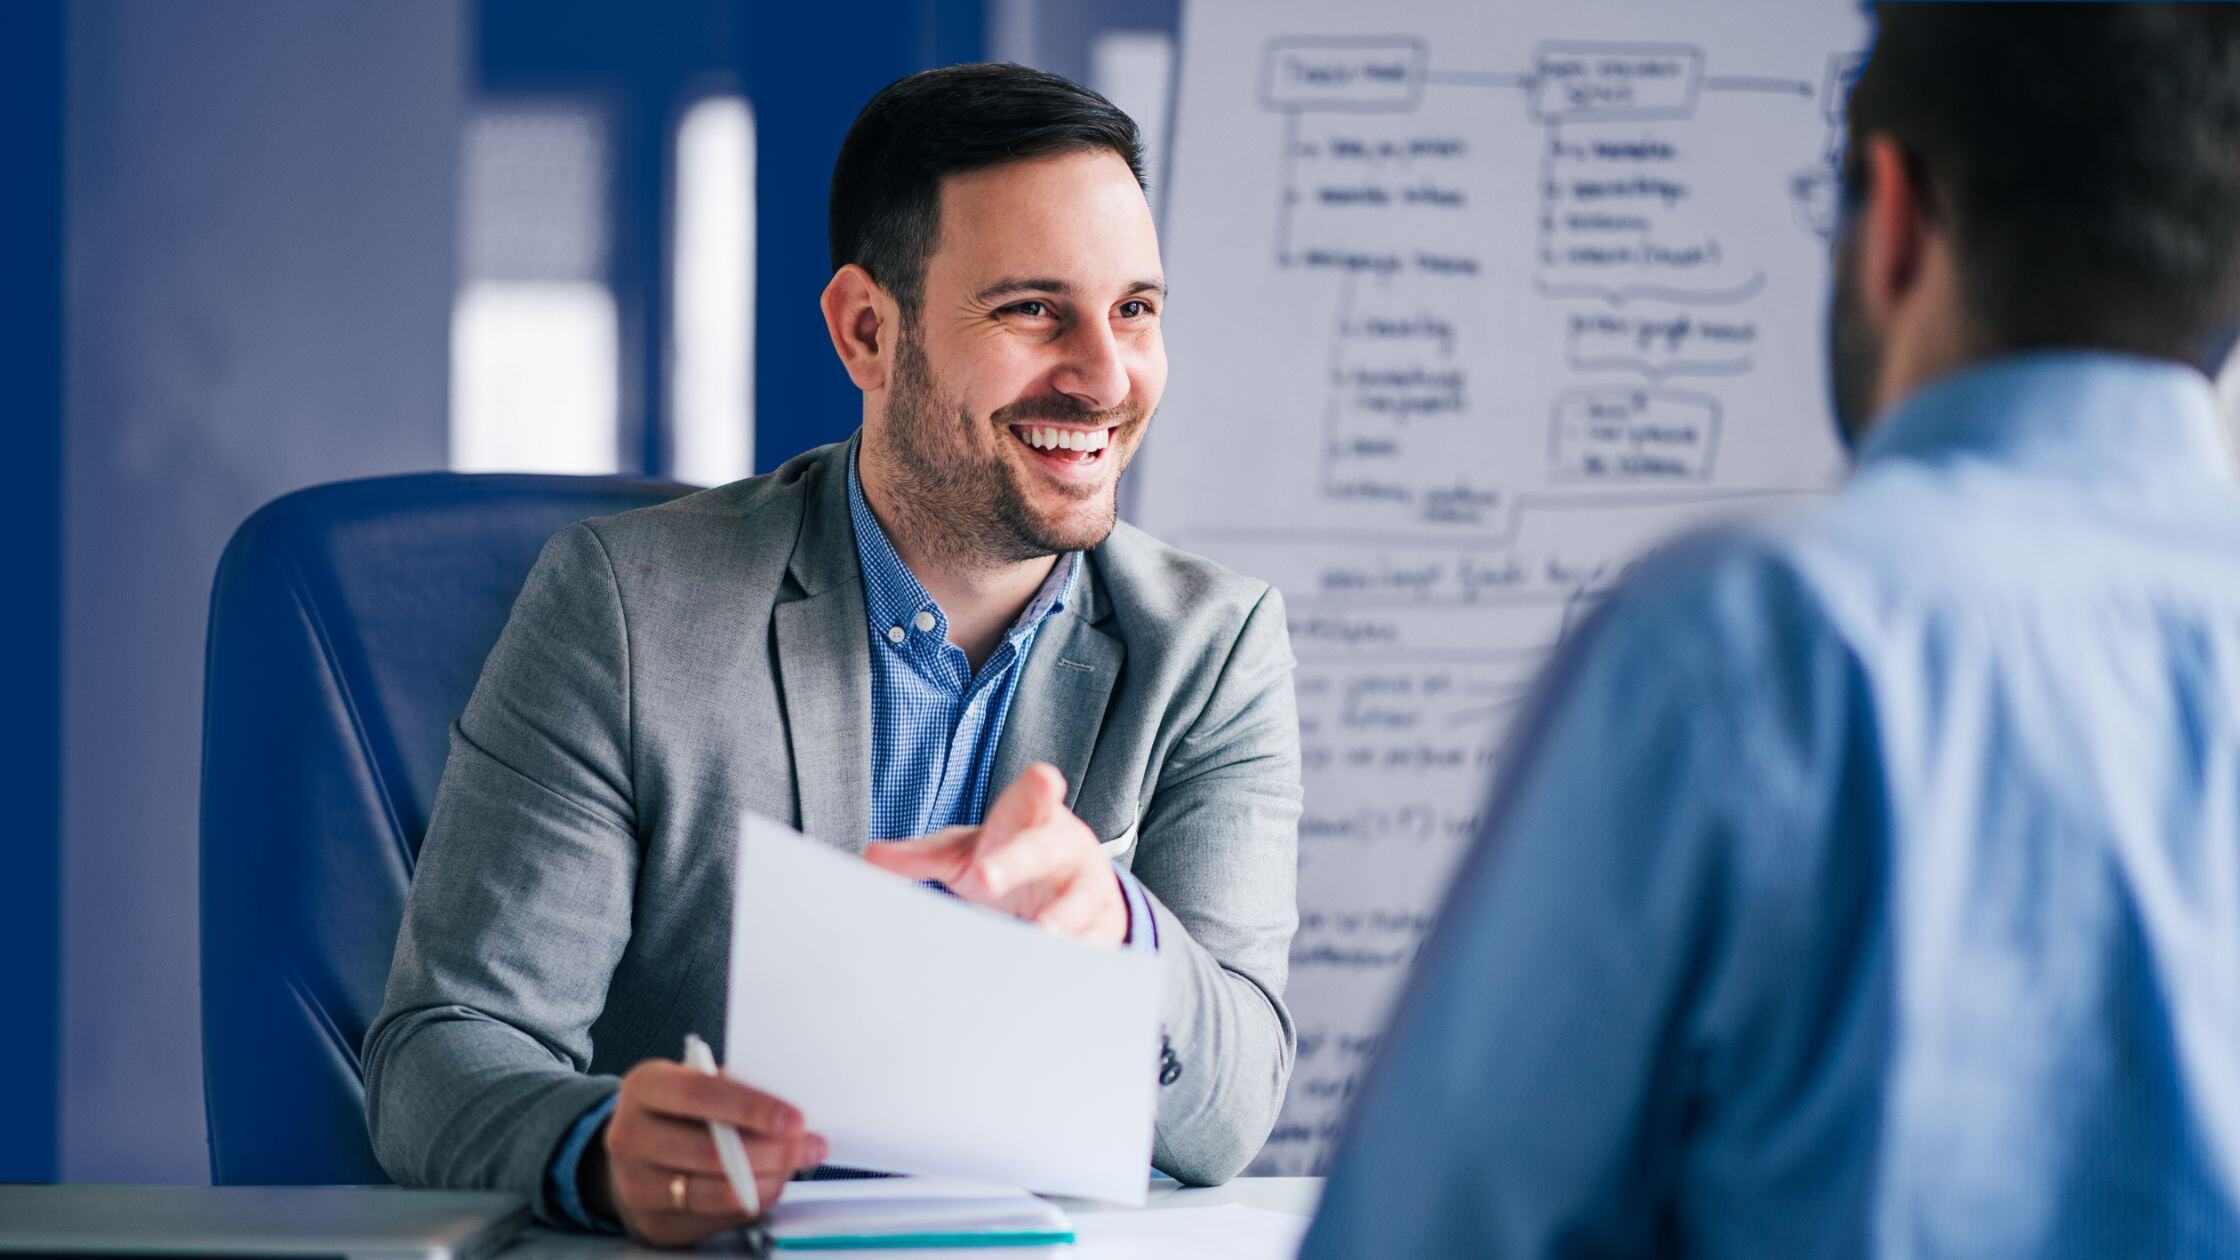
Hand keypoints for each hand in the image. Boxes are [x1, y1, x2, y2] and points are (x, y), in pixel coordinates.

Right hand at [582, 1058, 826, 1246]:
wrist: (632, 1154)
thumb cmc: (676, 1111)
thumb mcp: (693, 1082)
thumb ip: (732, 1091)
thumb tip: (787, 1113)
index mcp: (643, 1088)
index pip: (700, 1095)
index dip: (751, 1108)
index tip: (794, 1119)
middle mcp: (630, 1136)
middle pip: (711, 1151)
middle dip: (772, 1151)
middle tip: (810, 1145)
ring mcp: (636, 1185)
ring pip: (714, 1191)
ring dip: (768, 1180)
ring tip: (795, 1165)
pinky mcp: (652, 1222)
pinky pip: (715, 1218)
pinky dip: (751, 1202)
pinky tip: (770, 1185)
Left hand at [864, 762, 1127, 946]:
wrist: (1068, 886)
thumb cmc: (1008, 857)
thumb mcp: (965, 852)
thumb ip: (921, 856)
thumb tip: (869, 858)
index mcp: (1031, 818)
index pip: (1034, 796)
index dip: (1038, 789)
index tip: (1044, 780)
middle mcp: (1065, 847)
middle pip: (1044, 849)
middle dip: (1017, 862)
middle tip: (984, 878)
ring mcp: (1088, 885)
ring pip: (1078, 901)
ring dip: (1058, 920)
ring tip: (1037, 935)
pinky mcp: (1102, 925)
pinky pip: (1093, 942)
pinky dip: (1078, 956)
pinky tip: (1058, 973)